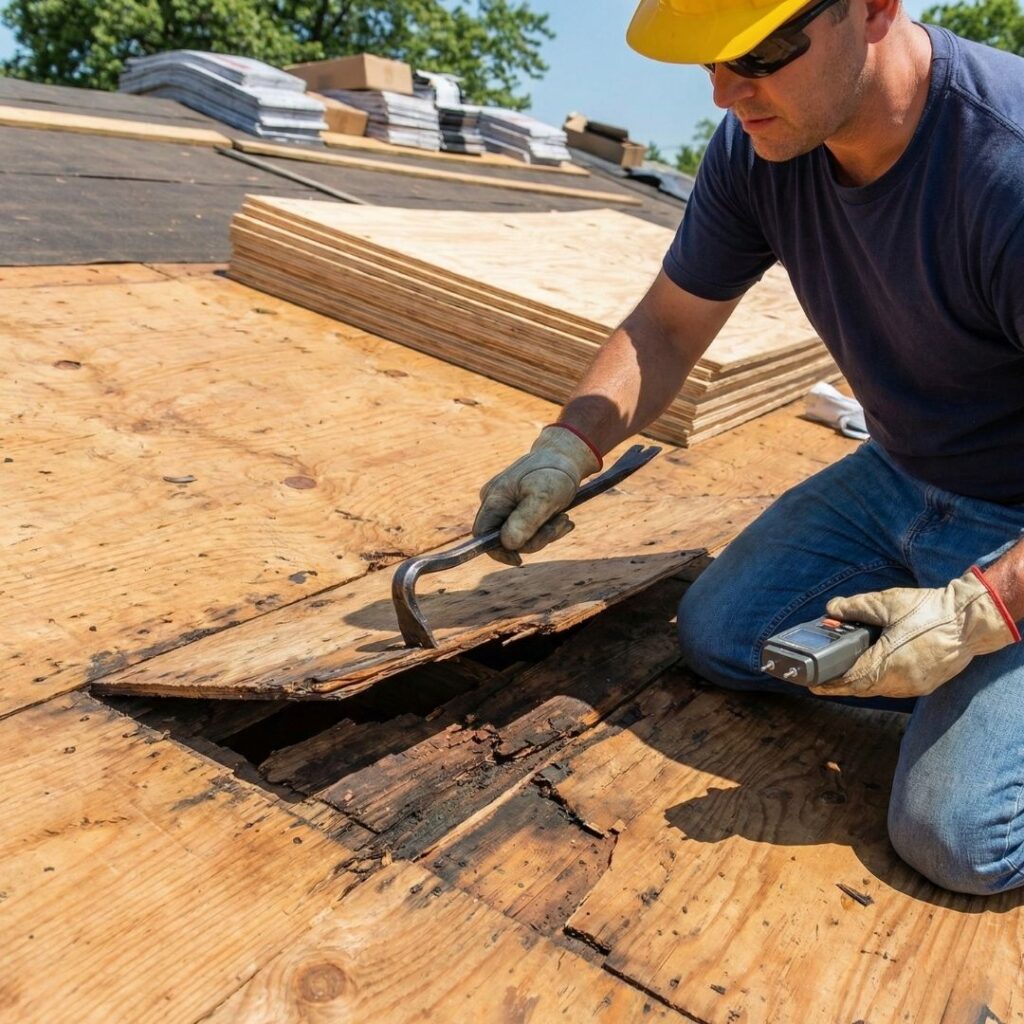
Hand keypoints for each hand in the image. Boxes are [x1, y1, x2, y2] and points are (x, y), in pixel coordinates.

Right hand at [473, 425, 600, 565]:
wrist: (565, 456)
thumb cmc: (555, 473)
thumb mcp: (545, 496)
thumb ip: (526, 520)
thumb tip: (508, 544)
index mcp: (494, 498)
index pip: (482, 535)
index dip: (498, 552)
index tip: (520, 560)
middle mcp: (494, 502)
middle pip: (505, 539)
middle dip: (534, 539)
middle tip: (561, 524)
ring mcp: (505, 505)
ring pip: (520, 537)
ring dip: (545, 534)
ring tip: (565, 519)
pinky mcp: (518, 508)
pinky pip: (528, 530)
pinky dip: (546, 529)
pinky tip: (562, 519)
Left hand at [812, 567, 1019, 698]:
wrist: (972, 620)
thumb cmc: (931, 611)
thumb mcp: (887, 603)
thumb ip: (854, 607)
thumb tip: (832, 609)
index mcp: (887, 664)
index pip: (850, 681)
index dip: (829, 683)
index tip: (813, 685)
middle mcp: (900, 681)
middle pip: (863, 687)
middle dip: (843, 682)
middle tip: (825, 676)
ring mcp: (915, 685)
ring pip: (880, 688)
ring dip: (863, 680)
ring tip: (847, 669)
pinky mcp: (926, 683)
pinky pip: (896, 686)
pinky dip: (881, 678)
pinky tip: (876, 666)